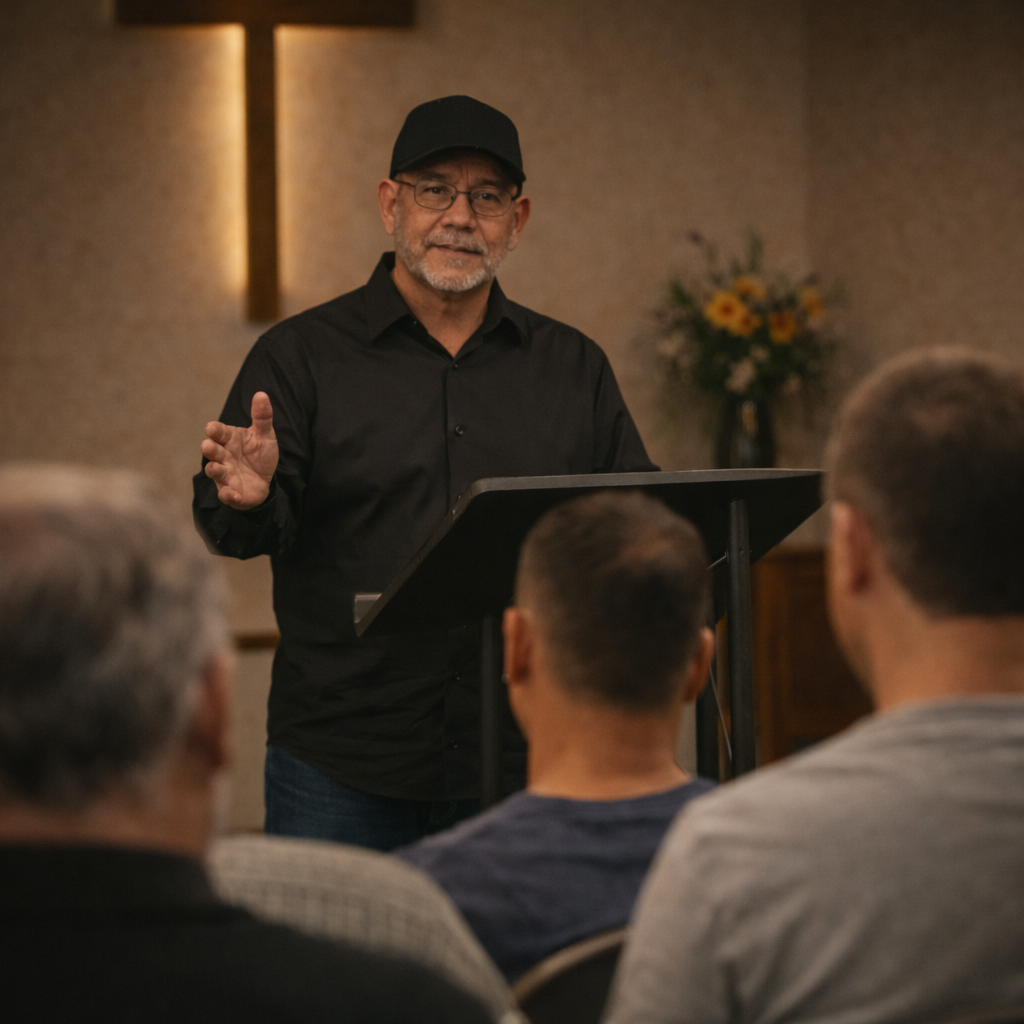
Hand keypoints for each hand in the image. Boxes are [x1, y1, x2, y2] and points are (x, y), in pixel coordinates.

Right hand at [201, 392, 278, 509]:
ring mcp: (225, 474)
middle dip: (209, 449)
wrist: (265, 480)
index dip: (215, 430)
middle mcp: (223, 456)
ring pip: (215, 471)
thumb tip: (262, 394)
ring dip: (214, 470)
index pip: (218, 432)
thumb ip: (262, 417)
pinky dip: (228, 495)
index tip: (212, 429)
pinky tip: (234, 495)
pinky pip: (226, 494)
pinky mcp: (231, 492)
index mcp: (229, 439)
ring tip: (215, 468)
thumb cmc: (259, 454)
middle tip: (208, 446)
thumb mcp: (264, 435)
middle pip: (212, 451)